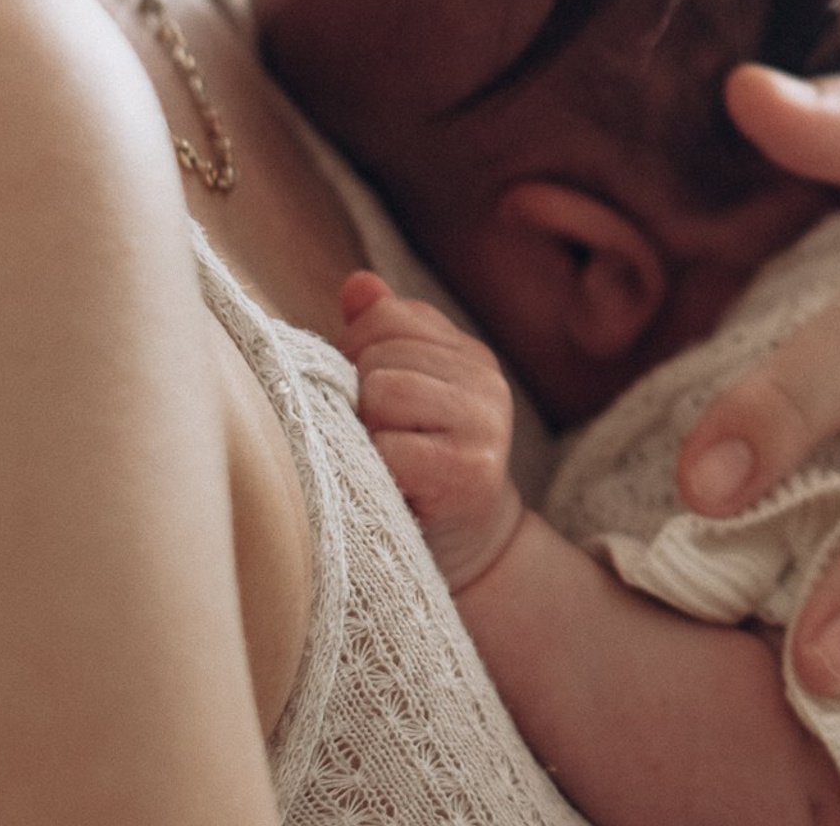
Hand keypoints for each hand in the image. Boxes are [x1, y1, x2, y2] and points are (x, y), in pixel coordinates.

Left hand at [337, 272, 524, 591]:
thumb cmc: (418, 473)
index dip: (353, 357)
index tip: (360, 402)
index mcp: (467, 352)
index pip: (386, 317)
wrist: (467, 555)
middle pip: (379, 356)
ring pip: (383, 391)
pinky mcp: (471, 471)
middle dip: (356, 400)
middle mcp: (486, 378)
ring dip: (364, 434)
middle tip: (372, 445)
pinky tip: (391, 488)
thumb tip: (356, 284)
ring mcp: (484, 422)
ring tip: (379, 464)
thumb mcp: (406, 399)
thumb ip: (382, 338)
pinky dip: (376, 470)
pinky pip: (391, 449)